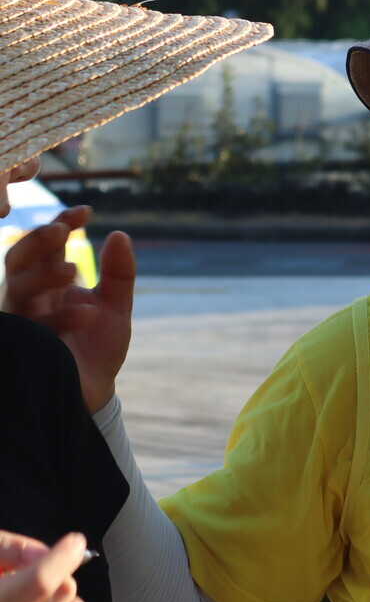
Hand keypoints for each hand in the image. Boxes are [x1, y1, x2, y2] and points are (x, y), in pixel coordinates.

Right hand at [3, 206, 134, 411]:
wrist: (95, 389)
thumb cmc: (99, 345)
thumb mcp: (117, 306)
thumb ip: (119, 273)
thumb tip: (119, 234)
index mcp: (51, 282)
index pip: (47, 244)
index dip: (61, 223)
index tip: (86, 211)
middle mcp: (32, 297)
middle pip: (18, 259)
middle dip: (36, 241)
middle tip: (62, 230)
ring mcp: (26, 321)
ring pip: (17, 289)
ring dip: (42, 275)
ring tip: (73, 269)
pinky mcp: (29, 346)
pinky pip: (35, 328)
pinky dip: (61, 318)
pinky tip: (88, 313)